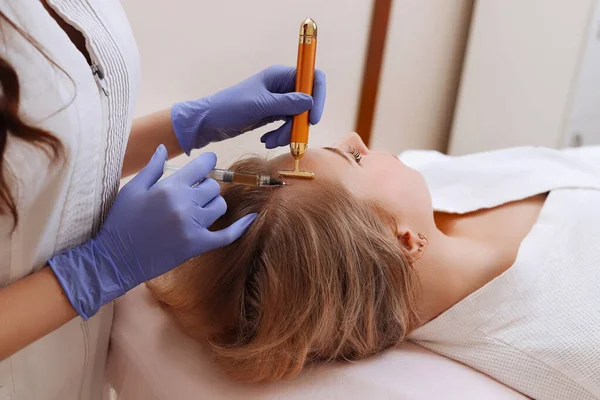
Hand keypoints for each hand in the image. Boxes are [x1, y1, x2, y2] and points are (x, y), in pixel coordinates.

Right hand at [49, 145, 255, 318]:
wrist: (115, 258)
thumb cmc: (121, 221)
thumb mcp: (133, 189)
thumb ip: (152, 168)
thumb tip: (163, 148)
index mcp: (170, 187)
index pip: (201, 166)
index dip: (208, 162)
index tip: (209, 162)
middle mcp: (185, 204)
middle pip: (212, 186)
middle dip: (206, 186)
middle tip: (194, 193)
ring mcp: (192, 225)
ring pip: (219, 206)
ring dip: (213, 204)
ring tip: (200, 208)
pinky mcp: (197, 245)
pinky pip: (227, 235)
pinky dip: (241, 227)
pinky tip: (251, 218)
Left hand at [171, 65, 325, 153]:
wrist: (209, 122)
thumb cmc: (230, 107)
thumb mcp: (260, 105)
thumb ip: (286, 103)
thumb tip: (310, 102)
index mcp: (279, 75)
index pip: (312, 77)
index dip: (318, 96)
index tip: (313, 119)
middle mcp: (281, 85)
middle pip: (307, 102)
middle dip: (299, 123)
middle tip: (288, 139)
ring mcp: (277, 101)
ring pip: (297, 117)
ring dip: (287, 133)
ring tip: (269, 142)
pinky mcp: (272, 114)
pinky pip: (286, 125)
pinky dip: (279, 135)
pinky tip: (265, 141)